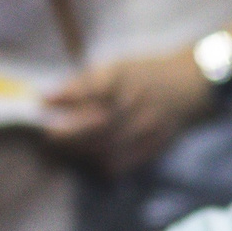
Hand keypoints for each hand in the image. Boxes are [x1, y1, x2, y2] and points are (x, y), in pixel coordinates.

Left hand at [42, 49, 215, 172]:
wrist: (189, 86)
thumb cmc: (145, 74)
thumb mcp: (117, 67)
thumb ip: (85, 83)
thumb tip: (47, 99)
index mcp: (126, 75)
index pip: (91, 88)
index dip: (66, 96)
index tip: (42, 102)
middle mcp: (137, 100)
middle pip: (98, 121)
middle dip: (70, 131)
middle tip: (49, 136)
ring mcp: (148, 124)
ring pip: (109, 145)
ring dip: (83, 150)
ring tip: (67, 149)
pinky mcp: (156, 143)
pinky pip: (126, 161)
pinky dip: (106, 163)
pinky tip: (94, 159)